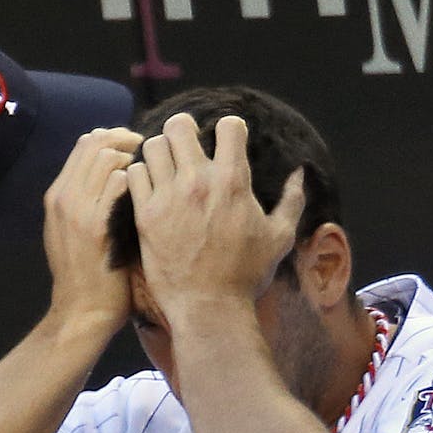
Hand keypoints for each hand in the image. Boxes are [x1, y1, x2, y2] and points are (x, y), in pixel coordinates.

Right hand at [42, 127, 142, 334]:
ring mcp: (77, 211)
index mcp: (57, 196)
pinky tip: (153, 194)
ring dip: (136, 159)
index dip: (115, 138)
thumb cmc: (89, 274)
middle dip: (127, 140)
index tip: (137, 148)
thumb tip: (115, 172)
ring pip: (107, 156)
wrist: (82, 311)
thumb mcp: (73, 232)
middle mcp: (63, 198)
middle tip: (152, 154)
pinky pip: (119, 182)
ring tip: (154, 175)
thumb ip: (86, 200)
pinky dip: (138, 180)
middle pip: (95, 142)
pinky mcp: (96, 226)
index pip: (85, 144)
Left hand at [126, 113, 304, 318]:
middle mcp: (198, 183)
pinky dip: (139, 175)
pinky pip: (133, 176)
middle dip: (184, 130)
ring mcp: (168, 198)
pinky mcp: (144, 216)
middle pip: (180, 126)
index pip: (228, 126)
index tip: (224, 141)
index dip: (227, 128)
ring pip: (152, 147)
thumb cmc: (246, 274)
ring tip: (165, 166)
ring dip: (159, 151)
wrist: (208, 306)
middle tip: (186, 145)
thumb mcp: (279, 236)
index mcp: (233, 181)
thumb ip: (292, 200)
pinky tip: (148, 187)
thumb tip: (300, 174)